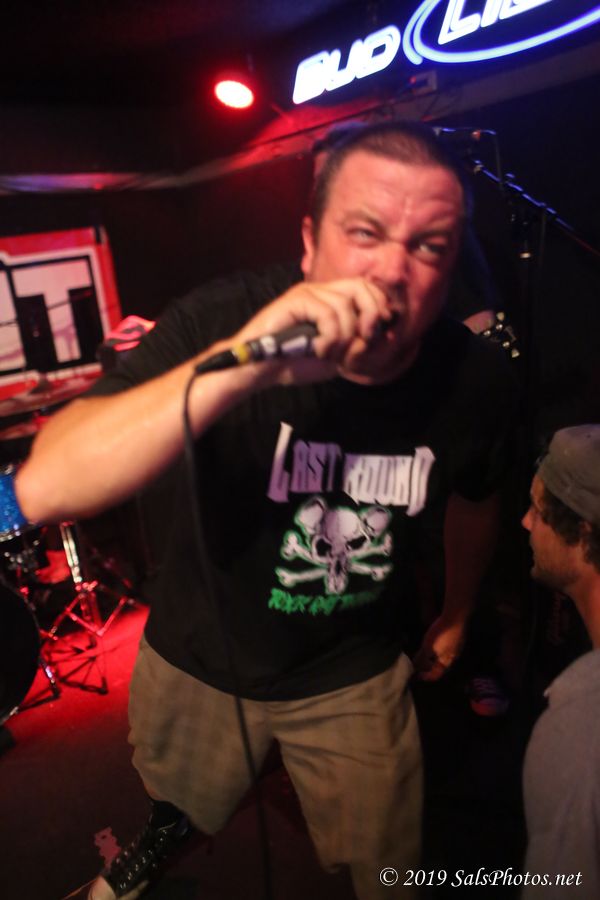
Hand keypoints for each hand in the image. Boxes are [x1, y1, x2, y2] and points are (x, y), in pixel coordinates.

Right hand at [231, 277, 395, 386]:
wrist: (261, 370)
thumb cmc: (294, 363)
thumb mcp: (336, 356)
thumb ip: (358, 344)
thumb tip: (384, 334)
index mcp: (330, 300)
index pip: (366, 288)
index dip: (378, 307)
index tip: (376, 334)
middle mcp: (320, 291)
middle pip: (360, 286)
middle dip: (370, 315)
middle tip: (362, 340)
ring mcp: (307, 293)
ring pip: (345, 306)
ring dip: (344, 337)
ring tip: (328, 353)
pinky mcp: (295, 300)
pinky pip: (328, 314)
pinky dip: (329, 338)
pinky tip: (317, 350)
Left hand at [412, 616, 466, 681]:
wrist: (455, 617)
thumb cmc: (441, 634)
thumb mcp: (427, 647)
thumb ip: (421, 658)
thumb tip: (415, 667)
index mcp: (446, 662)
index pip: (436, 675)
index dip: (426, 677)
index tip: (418, 675)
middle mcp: (454, 658)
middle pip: (441, 667)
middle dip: (431, 668)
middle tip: (421, 666)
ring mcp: (457, 648)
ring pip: (445, 658)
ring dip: (435, 658)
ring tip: (426, 655)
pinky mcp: (458, 639)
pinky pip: (447, 649)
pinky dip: (439, 651)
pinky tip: (435, 645)